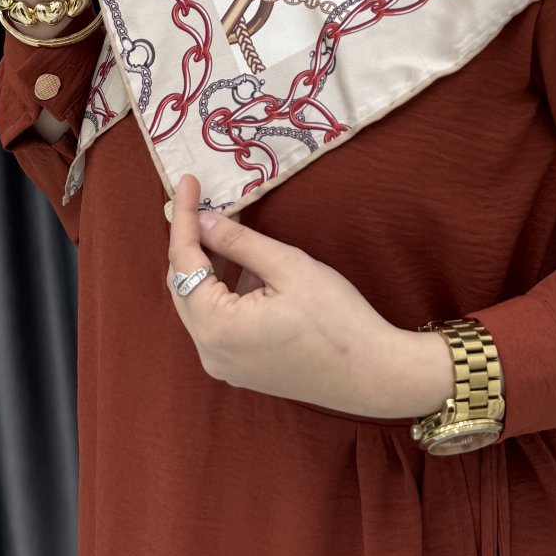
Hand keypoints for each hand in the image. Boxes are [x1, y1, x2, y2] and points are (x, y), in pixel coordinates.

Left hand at [166, 175, 453, 417]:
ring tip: (233, 230)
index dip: (183, 218)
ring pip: (201, 304)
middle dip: (193, 242)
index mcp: (217, 327)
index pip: (183, 262)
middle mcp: (209, 352)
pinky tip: (251, 270)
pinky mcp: (241, 370)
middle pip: (183, 286)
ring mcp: (224, 366)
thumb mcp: (288, 267)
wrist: (372, 374)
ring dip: (212, 267)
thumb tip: (203, 221)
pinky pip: (219, 323)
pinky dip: (226, 292)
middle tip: (205, 202)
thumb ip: (239, 242)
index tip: (187, 181)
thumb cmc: (337, 319)